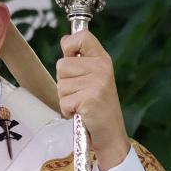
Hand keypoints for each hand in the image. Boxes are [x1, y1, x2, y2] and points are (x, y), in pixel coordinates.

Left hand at [56, 30, 129, 170]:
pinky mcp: (90, 99)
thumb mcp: (94, 76)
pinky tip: (81, 112)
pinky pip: (63, 100)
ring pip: (60, 84)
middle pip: (62, 64)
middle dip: (65, 81)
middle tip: (80, 92)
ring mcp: (97, 84)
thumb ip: (80, 59)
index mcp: (102, 60)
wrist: (110, 133)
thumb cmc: (97, 105)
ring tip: (82, 103)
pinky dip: (67, 110)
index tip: (71, 56)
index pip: (82, 37)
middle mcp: (101, 68)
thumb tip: (65, 40)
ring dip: (66, 97)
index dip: (69, 44)